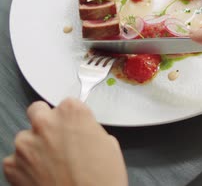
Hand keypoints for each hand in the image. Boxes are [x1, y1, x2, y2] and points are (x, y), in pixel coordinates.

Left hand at [3, 99, 126, 185]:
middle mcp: (45, 123)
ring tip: (52, 164)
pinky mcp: (12, 166)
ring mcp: (25, 144)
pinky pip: (15, 160)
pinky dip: (25, 166)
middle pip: (38, 111)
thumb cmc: (102, 179)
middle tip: (58, 139)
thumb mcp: (109, 145)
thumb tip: (81, 133)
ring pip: (25, 137)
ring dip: (35, 146)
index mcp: (72, 113)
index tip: (76, 128)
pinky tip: (43, 176)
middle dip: (46, 122)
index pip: (68, 103)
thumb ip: (89, 130)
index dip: (73, 118)